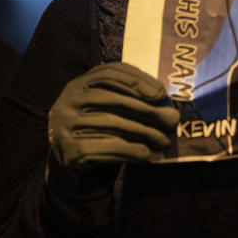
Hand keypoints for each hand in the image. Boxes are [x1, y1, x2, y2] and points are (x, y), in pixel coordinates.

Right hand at [43, 62, 179, 226]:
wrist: (70, 164)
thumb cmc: (98, 129)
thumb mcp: (109, 107)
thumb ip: (132, 100)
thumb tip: (170, 109)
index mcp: (79, 83)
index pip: (109, 73)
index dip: (137, 81)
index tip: (161, 93)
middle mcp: (68, 100)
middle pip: (115, 100)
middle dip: (148, 111)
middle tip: (172, 120)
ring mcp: (65, 125)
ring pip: (114, 124)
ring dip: (145, 133)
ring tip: (164, 141)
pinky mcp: (70, 150)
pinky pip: (108, 148)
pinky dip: (131, 151)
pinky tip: (146, 154)